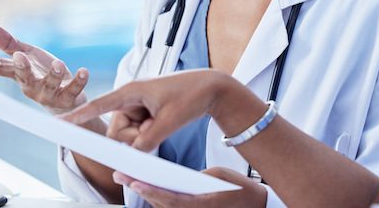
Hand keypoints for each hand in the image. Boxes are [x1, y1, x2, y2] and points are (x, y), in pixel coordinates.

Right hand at [0, 23, 87, 113]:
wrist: (67, 100)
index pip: (0, 68)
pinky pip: (73, 90)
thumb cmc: (42, 74)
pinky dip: (79, 81)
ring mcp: (49, 94)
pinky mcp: (68, 98)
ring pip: (50, 85)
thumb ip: (8, 43)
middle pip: (24, 77)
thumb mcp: (27, 55)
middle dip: (22, 67)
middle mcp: (31, 86)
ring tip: (57, 63)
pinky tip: (83, 71)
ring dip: (53, 75)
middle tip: (19, 56)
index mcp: (19, 74)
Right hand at [61, 69, 237, 150]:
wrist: (210, 87)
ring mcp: (136, 107)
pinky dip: (149, 135)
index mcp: (131, 91)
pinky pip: (137, 134)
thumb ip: (148, 141)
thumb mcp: (169, 121)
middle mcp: (129, 98)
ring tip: (163, 121)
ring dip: (144, 137)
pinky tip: (162, 123)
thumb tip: (132, 157)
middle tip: (157, 126)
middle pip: (117, 132)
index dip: (79, 115)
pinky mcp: (143, 114)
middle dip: (135, 138)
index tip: (59, 122)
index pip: (99, 105)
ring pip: (127, 136)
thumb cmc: (190, 95)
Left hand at [113, 167, 266, 207]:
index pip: (169, 199)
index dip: (150, 191)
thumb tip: (174, 177)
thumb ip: (194, 177)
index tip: (134, 181)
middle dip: (141, 189)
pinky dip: (159, 199)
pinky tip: (148, 188)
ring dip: (147, 195)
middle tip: (121, 175)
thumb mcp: (217, 175)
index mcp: (201, 205)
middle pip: (161, 204)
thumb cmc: (240, 189)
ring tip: (129, 179)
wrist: (257, 206)